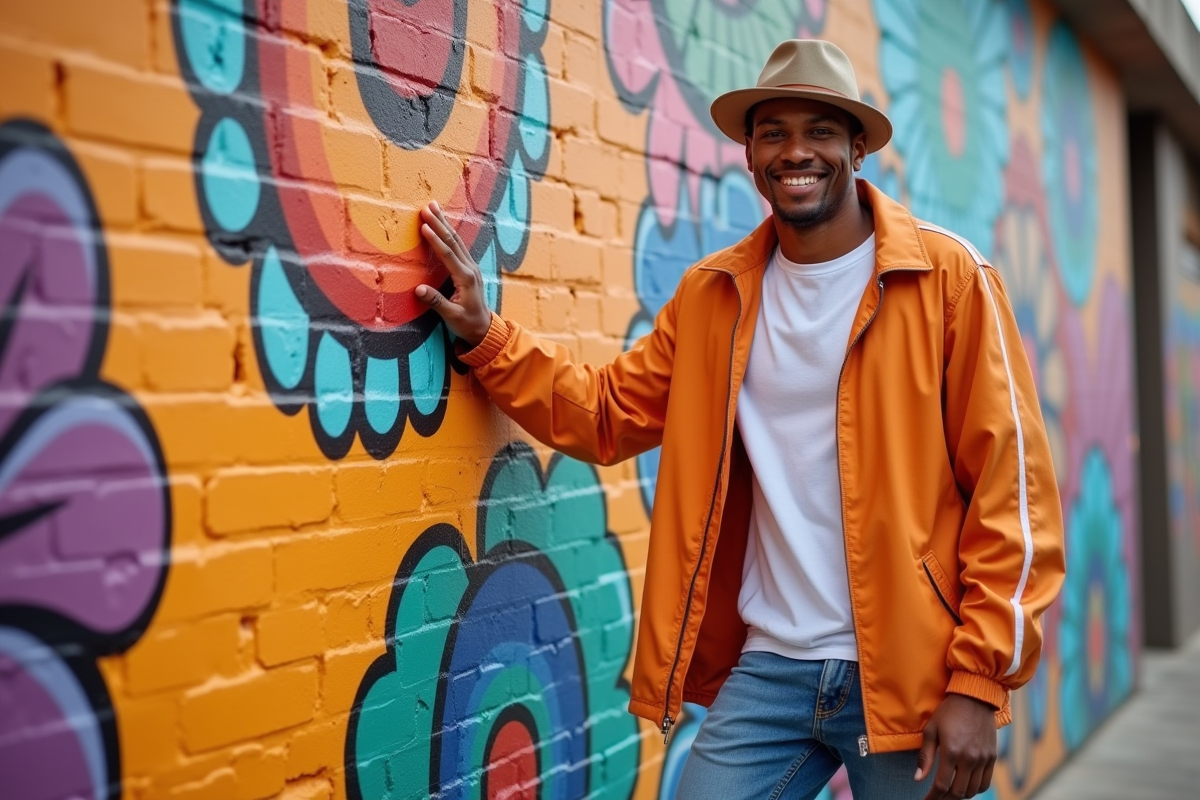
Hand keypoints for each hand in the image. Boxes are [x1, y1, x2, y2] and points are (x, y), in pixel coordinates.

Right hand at [414, 201, 492, 347]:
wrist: (484, 328)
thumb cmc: (467, 324)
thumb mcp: (452, 317)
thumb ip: (436, 303)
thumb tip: (419, 289)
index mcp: (465, 278)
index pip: (448, 255)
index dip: (435, 240)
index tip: (424, 226)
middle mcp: (470, 269)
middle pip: (453, 241)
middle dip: (439, 223)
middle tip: (428, 206)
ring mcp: (471, 268)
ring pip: (456, 241)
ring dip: (444, 224)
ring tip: (434, 207)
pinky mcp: (469, 269)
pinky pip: (458, 247)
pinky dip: (448, 233)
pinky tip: (443, 225)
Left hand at [916, 693, 996, 798]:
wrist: (975, 697)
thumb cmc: (949, 712)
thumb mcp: (931, 730)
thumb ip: (925, 757)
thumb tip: (917, 779)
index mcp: (952, 752)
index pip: (942, 785)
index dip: (932, 797)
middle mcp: (969, 758)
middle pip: (958, 792)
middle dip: (945, 798)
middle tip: (937, 797)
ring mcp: (983, 759)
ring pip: (972, 790)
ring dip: (960, 795)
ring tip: (949, 792)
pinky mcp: (992, 757)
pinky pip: (985, 783)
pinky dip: (975, 789)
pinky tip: (965, 786)